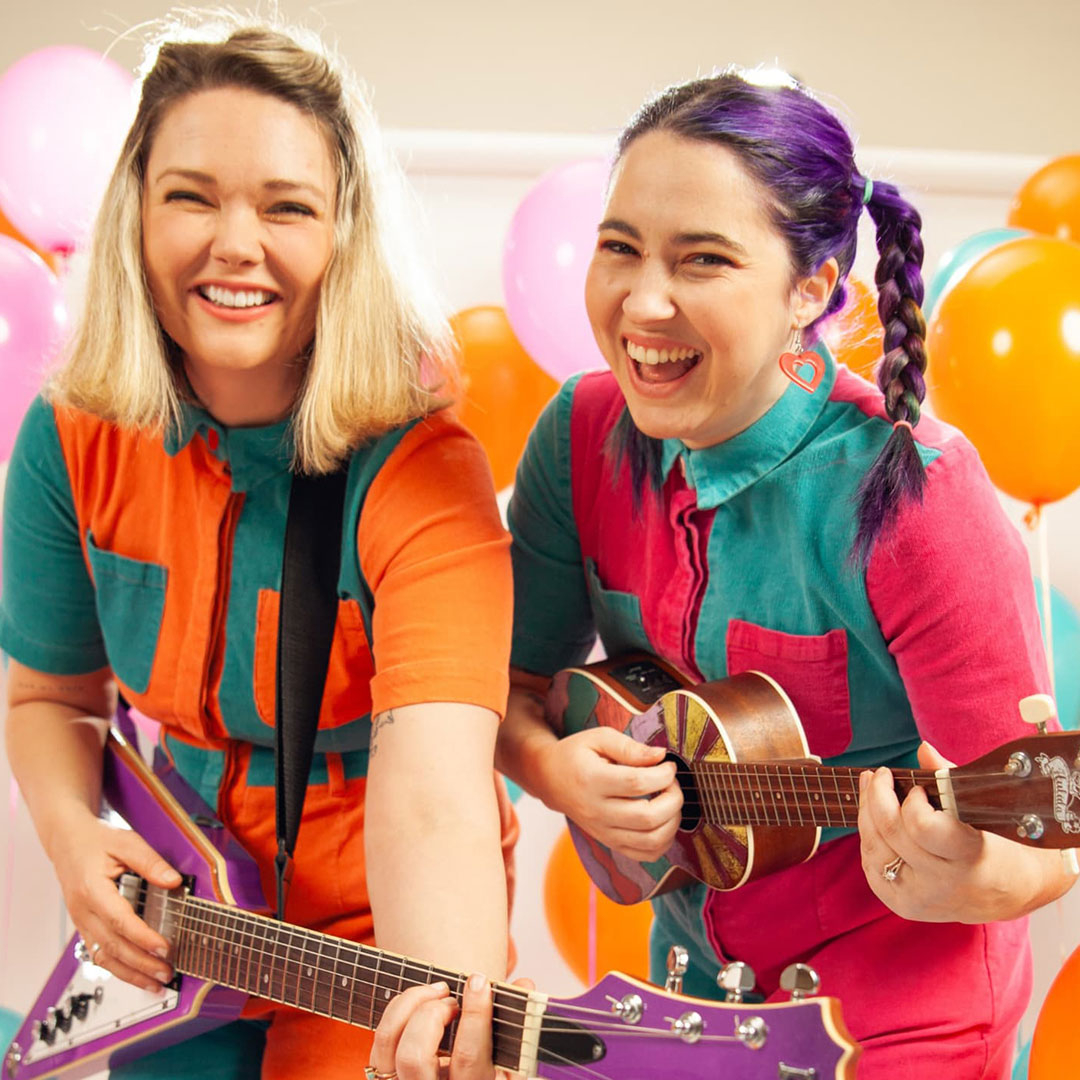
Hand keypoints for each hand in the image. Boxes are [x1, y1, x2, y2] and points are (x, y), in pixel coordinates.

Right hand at [49, 805, 181, 990]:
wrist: (67, 841)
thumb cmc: (97, 840)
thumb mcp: (126, 842)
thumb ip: (150, 862)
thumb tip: (174, 881)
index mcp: (92, 889)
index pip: (120, 920)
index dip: (143, 937)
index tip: (165, 948)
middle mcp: (83, 911)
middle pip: (112, 946)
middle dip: (140, 964)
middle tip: (166, 973)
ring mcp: (81, 922)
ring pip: (103, 957)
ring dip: (129, 974)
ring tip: (155, 983)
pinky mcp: (84, 926)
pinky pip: (99, 953)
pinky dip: (118, 968)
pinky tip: (136, 975)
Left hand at [369, 975, 533, 1079]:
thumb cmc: (484, 1069)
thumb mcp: (507, 1058)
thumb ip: (517, 1022)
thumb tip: (524, 986)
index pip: (468, 1056)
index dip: (475, 1015)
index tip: (480, 981)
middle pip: (415, 1055)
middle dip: (432, 1014)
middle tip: (453, 1000)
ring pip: (388, 1044)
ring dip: (411, 1005)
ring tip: (438, 993)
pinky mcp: (384, 1076)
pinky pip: (380, 1040)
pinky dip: (398, 1009)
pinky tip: (421, 1000)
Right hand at [536, 727, 681, 861]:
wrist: (549, 779)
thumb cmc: (576, 755)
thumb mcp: (598, 738)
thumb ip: (630, 747)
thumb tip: (661, 756)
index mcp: (591, 780)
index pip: (637, 783)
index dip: (662, 774)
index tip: (668, 765)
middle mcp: (596, 811)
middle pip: (647, 817)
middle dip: (673, 798)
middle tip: (672, 782)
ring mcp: (603, 831)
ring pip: (650, 841)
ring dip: (672, 821)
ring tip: (670, 801)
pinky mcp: (609, 842)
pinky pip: (645, 855)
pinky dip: (663, 841)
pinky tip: (663, 821)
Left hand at [858, 742, 1018, 921]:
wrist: (1008, 894)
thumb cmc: (997, 841)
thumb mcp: (984, 810)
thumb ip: (949, 778)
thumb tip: (923, 748)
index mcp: (967, 858)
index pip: (922, 826)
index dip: (913, 801)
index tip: (918, 788)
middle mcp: (941, 884)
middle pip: (890, 832)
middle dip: (876, 794)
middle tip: (878, 774)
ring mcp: (919, 899)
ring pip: (873, 848)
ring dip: (865, 813)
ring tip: (870, 789)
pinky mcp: (902, 906)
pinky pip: (871, 866)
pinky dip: (869, 839)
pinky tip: (873, 821)